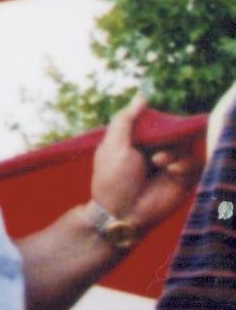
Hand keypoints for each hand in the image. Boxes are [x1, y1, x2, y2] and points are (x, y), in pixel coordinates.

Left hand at [89, 99, 199, 235]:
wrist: (122, 212)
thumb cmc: (113, 179)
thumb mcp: (114, 146)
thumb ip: (126, 121)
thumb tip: (141, 97)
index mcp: (140, 142)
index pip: (159, 123)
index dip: (163, 120)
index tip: (163, 118)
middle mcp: (158, 151)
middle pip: (177, 132)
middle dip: (173, 134)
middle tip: (159, 142)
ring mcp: (172, 166)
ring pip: (188, 146)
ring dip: (175, 151)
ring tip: (158, 162)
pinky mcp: (184, 180)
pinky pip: (196, 163)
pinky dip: (185, 164)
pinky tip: (171, 171)